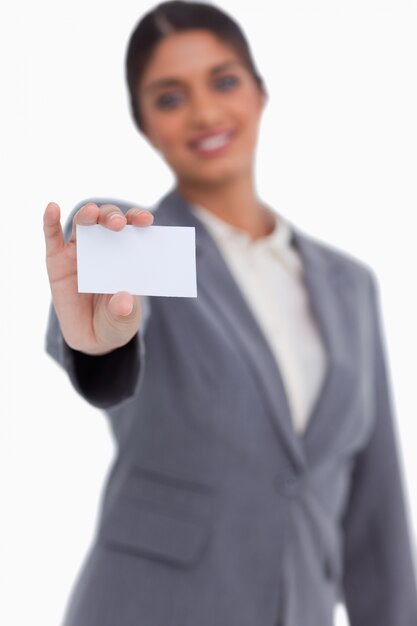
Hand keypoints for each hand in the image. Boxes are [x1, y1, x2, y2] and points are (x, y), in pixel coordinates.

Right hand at [43, 201, 153, 354]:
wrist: (92, 338)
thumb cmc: (115, 320)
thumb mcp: (124, 320)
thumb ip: (123, 311)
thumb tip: (123, 301)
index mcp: (127, 253)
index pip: (134, 228)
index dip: (139, 219)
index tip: (146, 221)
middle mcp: (104, 246)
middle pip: (107, 220)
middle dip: (113, 218)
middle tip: (119, 224)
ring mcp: (79, 251)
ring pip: (82, 223)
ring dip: (87, 215)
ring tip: (91, 213)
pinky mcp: (57, 260)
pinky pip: (52, 237)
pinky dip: (50, 220)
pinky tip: (52, 208)